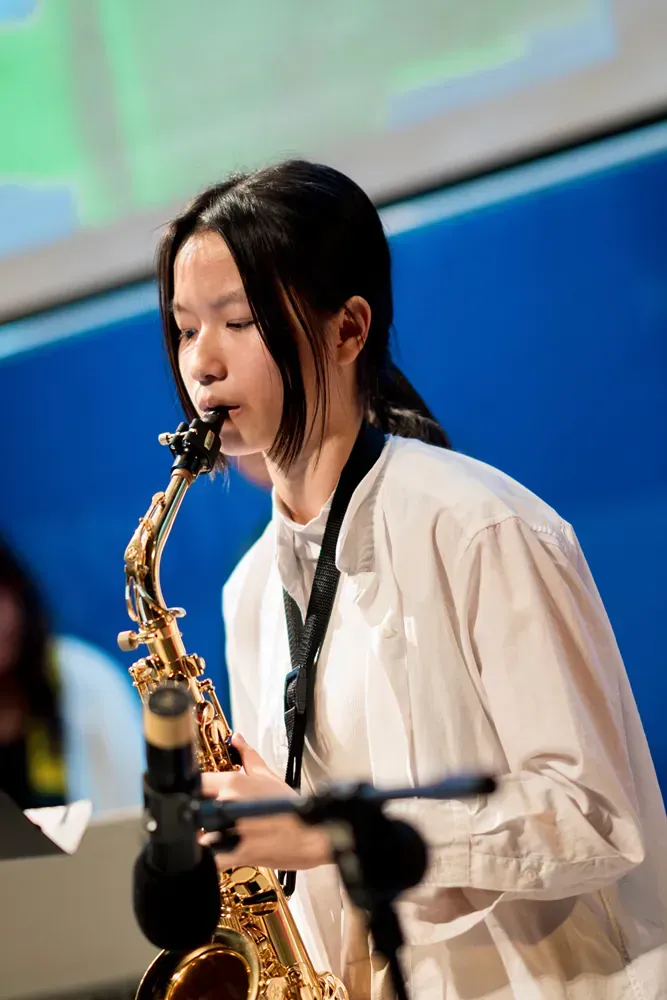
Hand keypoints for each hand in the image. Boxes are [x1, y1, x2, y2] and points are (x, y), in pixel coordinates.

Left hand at [200, 733, 331, 871]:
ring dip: (207, 836)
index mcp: (234, 783)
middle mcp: (228, 804)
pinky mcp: (236, 853)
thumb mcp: (269, 776)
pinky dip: (211, 857)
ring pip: (201, 834)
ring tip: (225, 835)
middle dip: (200, 814)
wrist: (311, 836)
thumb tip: (237, 739)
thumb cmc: (292, 808)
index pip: (197, 781)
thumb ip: (248, 756)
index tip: (196, 794)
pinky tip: (220, 854)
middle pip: (196, 809)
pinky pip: (211, 858)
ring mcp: (231, 829)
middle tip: (213, 817)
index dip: (193, 789)